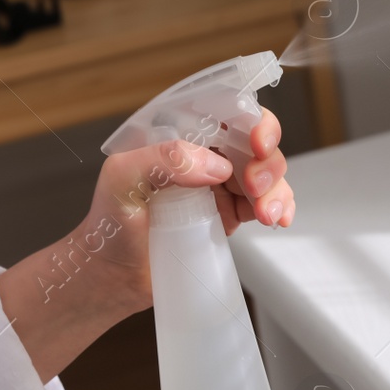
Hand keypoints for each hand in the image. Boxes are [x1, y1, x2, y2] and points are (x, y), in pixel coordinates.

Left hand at [0, 110, 294, 379]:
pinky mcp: (231, 213)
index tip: (257, 143)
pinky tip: (278, 219)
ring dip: (276, 189)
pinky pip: (268, 201)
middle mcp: (203, 155)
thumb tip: (216, 165)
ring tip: (264, 215)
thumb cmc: (108, 225)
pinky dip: (281, 206)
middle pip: (255, 142)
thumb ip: (160, 160)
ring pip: (268, 172)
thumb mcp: (120, 181)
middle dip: (266, 162)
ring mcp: (220, 185)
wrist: (113, 277)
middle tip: (252, 187)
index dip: (251, 121)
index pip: (225, 112)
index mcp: (179, 136)